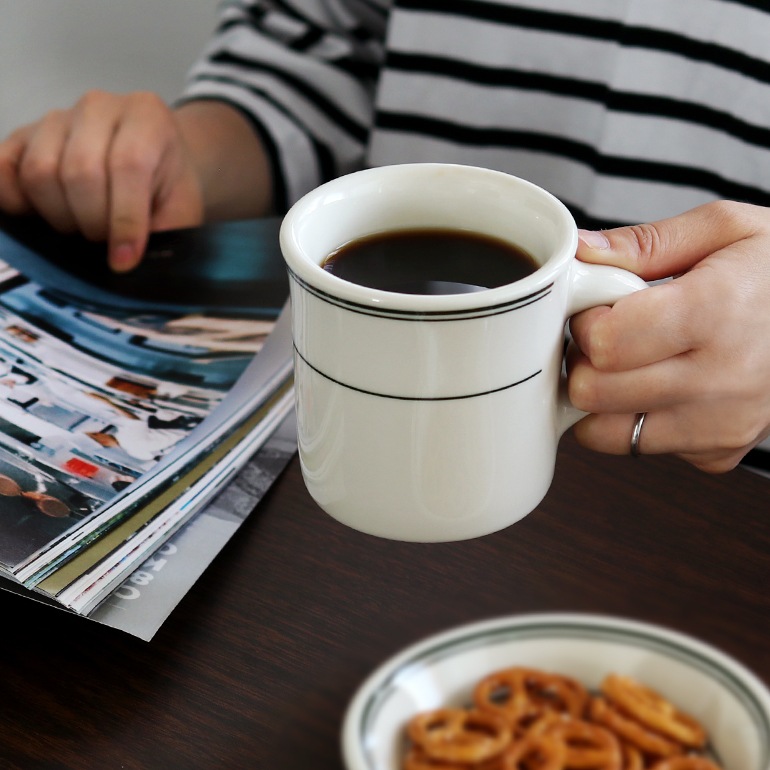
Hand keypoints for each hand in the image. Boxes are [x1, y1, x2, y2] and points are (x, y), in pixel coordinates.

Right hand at [0, 90, 203, 271]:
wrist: (152, 161)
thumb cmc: (167, 187)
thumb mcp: (183, 208)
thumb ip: (165, 231)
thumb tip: (127, 261)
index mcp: (147, 116)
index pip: (128, 165)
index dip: (124, 219)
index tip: (124, 259)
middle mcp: (99, 106)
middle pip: (80, 171)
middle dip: (92, 222)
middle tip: (105, 240)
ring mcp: (57, 117)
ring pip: (40, 172)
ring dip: (59, 217)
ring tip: (83, 226)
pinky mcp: (25, 135)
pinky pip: (4, 167)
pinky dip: (14, 200)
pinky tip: (38, 217)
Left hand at [567, 200, 769, 472]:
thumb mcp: (725, 228)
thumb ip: (644, 243)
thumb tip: (581, 255)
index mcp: (716, 313)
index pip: (606, 343)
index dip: (586, 324)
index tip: (598, 309)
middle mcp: (721, 379)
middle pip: (594, 393)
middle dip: (584, 362)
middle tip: (608, 338)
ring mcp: (722, 423)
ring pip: (605, 433)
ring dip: (600, 400)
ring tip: (629, 364)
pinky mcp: (719, 451)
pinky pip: (641, 447)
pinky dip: (635, 421)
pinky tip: (662, 387)